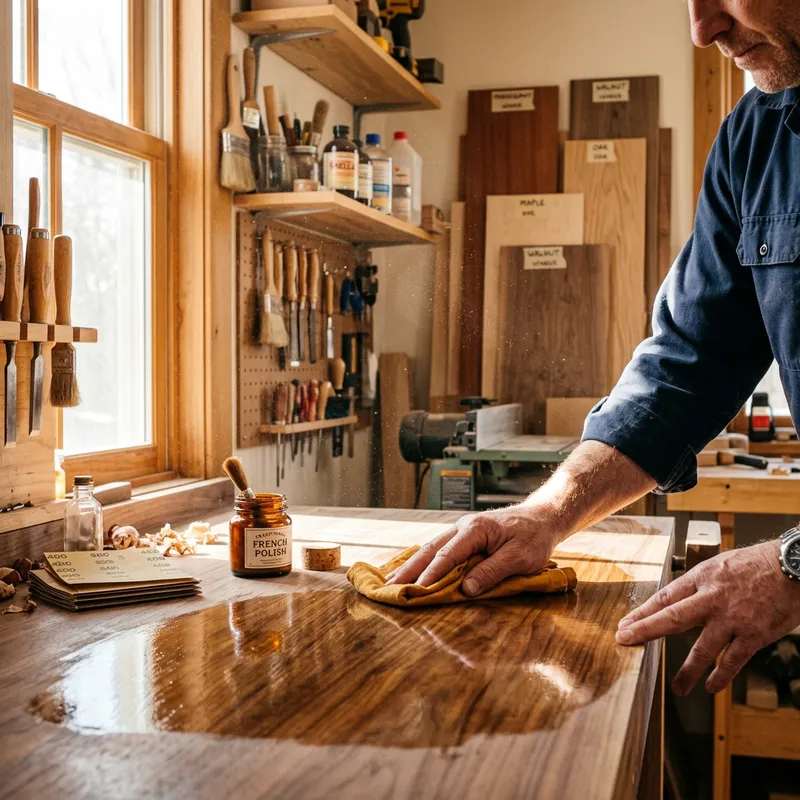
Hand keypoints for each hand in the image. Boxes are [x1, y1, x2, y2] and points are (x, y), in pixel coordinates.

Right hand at [384, 504, 563, 595]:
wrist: (542, 518)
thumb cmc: (534, 537)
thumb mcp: (519, 558)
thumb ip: (492, 572)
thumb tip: (466, 590)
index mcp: (475, 530)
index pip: (447, 555)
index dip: (431, 575)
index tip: (417, 590)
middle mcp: (463, 527)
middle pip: (430, 550)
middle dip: (409, 569)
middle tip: (390, 586)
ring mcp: (461, 531)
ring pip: (431, 548)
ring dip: (411, 565)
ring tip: (392, 581)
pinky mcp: (464, 537)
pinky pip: (439, 549)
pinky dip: (423, 561)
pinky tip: (411, 570)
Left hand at [616, 540, 799, 693]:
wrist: (793, 567)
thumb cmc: (756, 565)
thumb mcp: (719, 565)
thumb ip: (699, 585)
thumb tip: (677, 601)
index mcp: (702, 578)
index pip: (665, 597)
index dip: (643, 612)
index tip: (625, 624)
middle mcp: (713, 598)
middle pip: (672, 617)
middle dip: (645, 630)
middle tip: (625, 641)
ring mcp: (733, 618)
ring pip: (703, 648)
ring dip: (687, 670)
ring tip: (676, 687)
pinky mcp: (754, 634)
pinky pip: (733, 660)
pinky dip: (721, 676)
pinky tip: (711, 687)